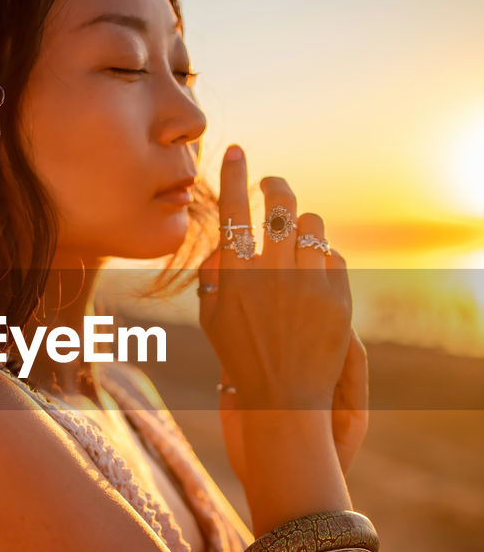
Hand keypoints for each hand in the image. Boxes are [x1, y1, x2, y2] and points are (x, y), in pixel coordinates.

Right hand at [197, 147, 366, 483]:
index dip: (235, 174)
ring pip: (312, 224)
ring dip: (302, 227)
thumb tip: (222, 242)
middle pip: (282, 204)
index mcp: (236, 277)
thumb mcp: (212, 319)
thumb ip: (212, 276)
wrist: (284, 400)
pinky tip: (314, 277)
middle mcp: (272, 274)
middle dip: (276, 186)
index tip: (237, 151)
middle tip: (271, 188)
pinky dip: (323, 260)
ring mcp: (308, 284)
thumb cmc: (241, 358)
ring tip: (295, 245)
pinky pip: (333, 256)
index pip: (234, 210)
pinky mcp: (338, 297)